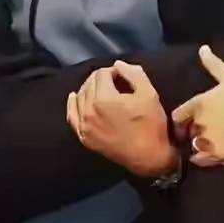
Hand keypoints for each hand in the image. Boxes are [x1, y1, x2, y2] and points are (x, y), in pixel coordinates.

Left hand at [66, 61, 177, 176]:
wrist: (149, 157)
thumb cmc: (151, 125)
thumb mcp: (149, 94)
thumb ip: (133, 74)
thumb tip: (117, 65)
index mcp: (104, 98)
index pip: (102, 73)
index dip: (114, 71)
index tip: (123, 77)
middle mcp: (89, 110)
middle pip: (90, 83)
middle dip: (102, 79)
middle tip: (115, 83)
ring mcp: (84, 125)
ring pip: (80, 97)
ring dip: (90, 89)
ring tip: (102, 90)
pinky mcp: (84, 136)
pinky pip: (72, 116)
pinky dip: (73, 105)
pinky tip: (75, 97)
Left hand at [171, 45, 223, 166]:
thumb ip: (214, 64)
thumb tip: (202, 49)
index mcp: (199, 103)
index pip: (178, 116)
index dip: (183, 120)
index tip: (189, 121)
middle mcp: (199, 123)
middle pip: (186, 131)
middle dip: (193, 131)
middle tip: (205, 130)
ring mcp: (208, 140)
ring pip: (194, 146)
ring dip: (198, 145)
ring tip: (210, 142)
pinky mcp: (218, 156)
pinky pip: (201, 161)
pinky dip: (202, 159)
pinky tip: (211, 154)